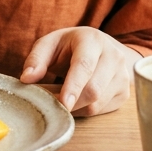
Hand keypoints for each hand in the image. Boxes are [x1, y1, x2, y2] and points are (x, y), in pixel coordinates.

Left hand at [21, 27, 141, 116]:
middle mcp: (113, 56)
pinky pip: (102, 110)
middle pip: (93, 89)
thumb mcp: (50, 44)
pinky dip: (85, 110)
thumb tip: (26, 78)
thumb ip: (36, 59)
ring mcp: (122, 75)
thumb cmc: (70, 46)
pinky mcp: (125, 92)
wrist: (100, 47)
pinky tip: (77, 100)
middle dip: (70, 101)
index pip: (84, 66)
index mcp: (92, 40)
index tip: (63, 103)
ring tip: (62, 98)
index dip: (73, 86)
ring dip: (76, 108)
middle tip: (51, 103)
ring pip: (98, 103)